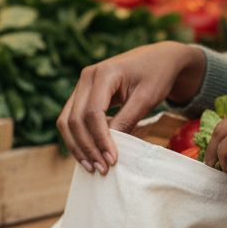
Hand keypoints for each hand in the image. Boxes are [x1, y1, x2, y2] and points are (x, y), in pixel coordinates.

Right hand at [57, 41, 205, 174]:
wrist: (159, 58)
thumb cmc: (157, 75)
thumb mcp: (147, 97)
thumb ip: (128, 119)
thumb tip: (110, 146)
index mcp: (104, 73)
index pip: (92, 112)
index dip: (100, 139)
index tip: (112, 160)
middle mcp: (87, 77)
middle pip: (74, 119)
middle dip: (87, 147)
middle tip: (102, 169)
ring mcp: (82, 85)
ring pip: (67, 121)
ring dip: (77, 146)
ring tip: (93, 167)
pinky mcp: (83, 95)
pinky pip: (73, 119)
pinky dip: (79, 138)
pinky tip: (91, 155)